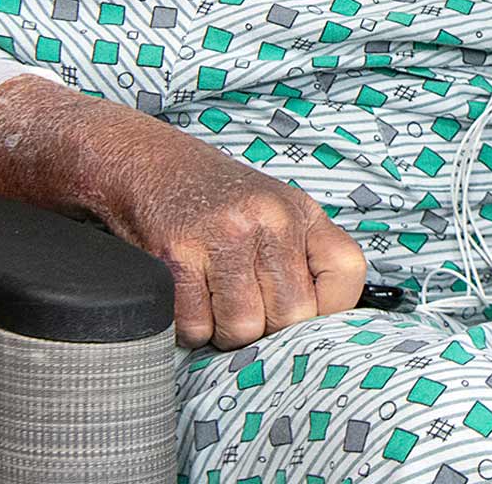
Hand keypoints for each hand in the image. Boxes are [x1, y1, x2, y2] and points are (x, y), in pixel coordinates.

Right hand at [89, 125, 367, 348]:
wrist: (144, 161)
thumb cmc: (211, 198)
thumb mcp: (272, 210)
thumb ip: (303, 257)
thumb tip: (322, 325)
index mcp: (298, 209)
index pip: (346, 273)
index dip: (329, 310)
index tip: (304, 316)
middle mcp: (268, 218)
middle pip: (292, 316)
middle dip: (267, 328)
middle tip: (244, 307)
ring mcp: (223, 234)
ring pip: (243, 328)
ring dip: (223, 331)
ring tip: (212, 300)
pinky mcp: (178, 254)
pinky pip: (195, 326)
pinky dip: (188, 326)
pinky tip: (186, 296)